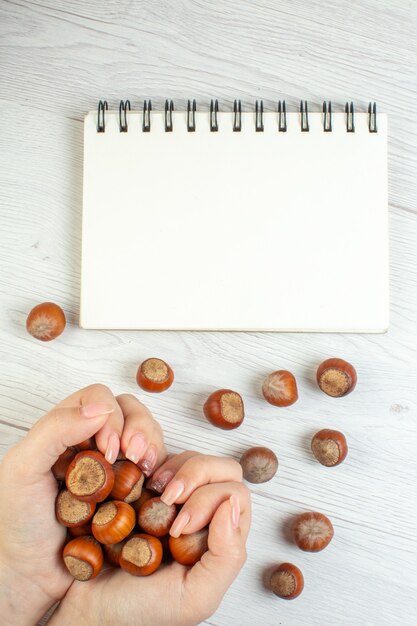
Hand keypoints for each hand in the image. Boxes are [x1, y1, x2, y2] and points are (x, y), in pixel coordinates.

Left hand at [0, 384, 165, 625]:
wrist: (35, 576)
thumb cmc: (20, 524)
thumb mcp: (22, 469)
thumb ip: (55, 429)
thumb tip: (101, 409)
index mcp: (65, 429)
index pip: (98, 398)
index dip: (111, 416)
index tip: (110, 450)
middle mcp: (92, 441)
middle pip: (129, 409)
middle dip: (139, 427)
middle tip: (135, 456)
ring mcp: (116, 464)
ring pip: (147, 432)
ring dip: (152, 444)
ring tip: (146, 469)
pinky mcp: (135, 487)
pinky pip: (157, 464)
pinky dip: (162, 468)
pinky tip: (155, 484)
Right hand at [51, 452, 250, 625]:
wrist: (90, 607)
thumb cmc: (141, 610)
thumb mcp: (195, 597)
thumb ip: (226, 556)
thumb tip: (231, 505)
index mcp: (220, 538)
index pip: (236, 495)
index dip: (209, 499)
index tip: (177, 527)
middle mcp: (203, 513)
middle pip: (221, 469)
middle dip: (196, 473)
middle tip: (166, 498)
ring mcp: (174, 497)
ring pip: (193, 458)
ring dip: (174, 469)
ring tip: (150, 493)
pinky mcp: (147, 485)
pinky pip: (161, 456)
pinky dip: (151, 460)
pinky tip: (138, 482)